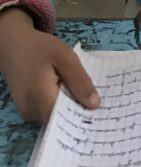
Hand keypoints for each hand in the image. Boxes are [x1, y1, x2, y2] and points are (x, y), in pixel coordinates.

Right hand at [0, 7, 99, 122]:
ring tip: (82, 95)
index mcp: (40, 98)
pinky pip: (47, 112)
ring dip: (68, 107)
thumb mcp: (65, 58)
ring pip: (54, 117)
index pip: (66, 120)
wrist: (14, 46)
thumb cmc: (40, 49)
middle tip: (96, 103)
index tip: (100, 112)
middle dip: (78, 112)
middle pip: (60, 121)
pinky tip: (67, 93)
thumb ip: (80, 81)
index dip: (83, 116)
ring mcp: (27, 112)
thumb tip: (95, 105)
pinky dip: (59, 104)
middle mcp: (31, 111)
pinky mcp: (26, 110)